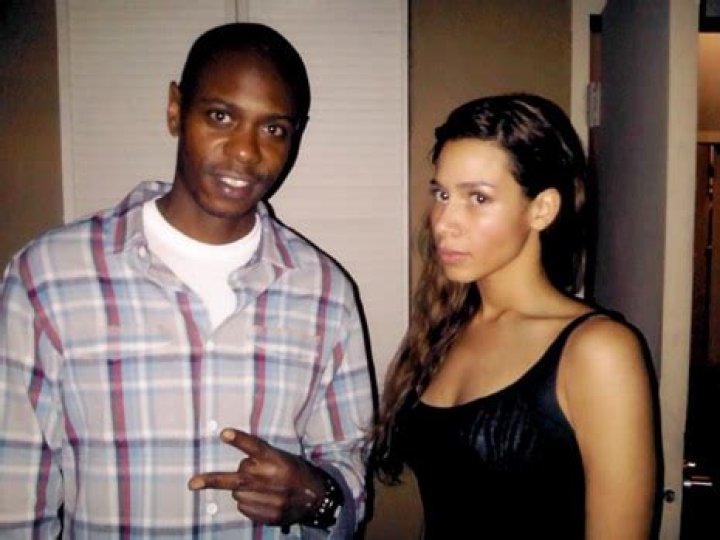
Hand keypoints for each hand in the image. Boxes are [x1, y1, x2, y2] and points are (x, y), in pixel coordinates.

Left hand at [188, 428, 324, 527]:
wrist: (316, 499)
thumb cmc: (295, 472)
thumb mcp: (284, 458)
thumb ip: (263, 460)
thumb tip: (240, 465)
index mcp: (277, 460)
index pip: (256, 447)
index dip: (239, 440)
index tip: (223, 433)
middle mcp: (272, 478)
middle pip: (237, 477)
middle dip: (215, 479)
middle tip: (193, 483)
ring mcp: (270, 499)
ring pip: (237, 493)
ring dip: (242, 490)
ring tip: (260, 488)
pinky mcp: (269, 515)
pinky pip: (244, 508)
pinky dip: (248, 504)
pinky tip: (261, 500)